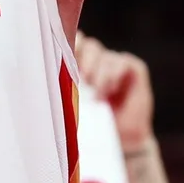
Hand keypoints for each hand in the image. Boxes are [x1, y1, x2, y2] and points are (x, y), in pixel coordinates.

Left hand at [74, 33, 153, 150]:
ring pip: (105, 56)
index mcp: (81, 66)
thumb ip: (65, 86)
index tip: (64, 55)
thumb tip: (49, 76)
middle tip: (84, 79)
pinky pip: (122, 62)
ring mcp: (117, 63)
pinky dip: (114, 76)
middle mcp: (99, 61)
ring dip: (101, 76)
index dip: (70, 44)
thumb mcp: (75, 103)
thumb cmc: (95, 123)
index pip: (75, 43)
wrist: (123, 139)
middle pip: (90, 45)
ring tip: (99, 97)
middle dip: (85, 60)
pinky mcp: (134, 68)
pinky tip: (112, 91)